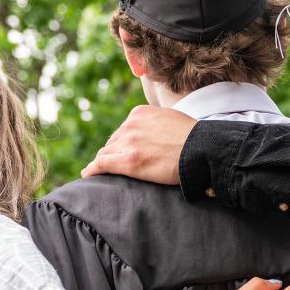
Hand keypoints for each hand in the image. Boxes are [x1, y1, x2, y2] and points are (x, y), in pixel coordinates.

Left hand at [81, 105, 195, 184]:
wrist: (202, 149)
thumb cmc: (194, 139)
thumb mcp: (171, 120)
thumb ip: (158, 125)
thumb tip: (158, 135)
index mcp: (140, 114)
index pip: (123, 131)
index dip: (121, 144)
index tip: (120, 153)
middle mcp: (131, 125)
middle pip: (112, 142)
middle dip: (111, 154)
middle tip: (108, 167)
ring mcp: (129, 142)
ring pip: (105, 154)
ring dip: (102, 163)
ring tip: (95, 173)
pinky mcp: (129, 161)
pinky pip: (102, 165)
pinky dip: (92, 170)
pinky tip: (87, 175)